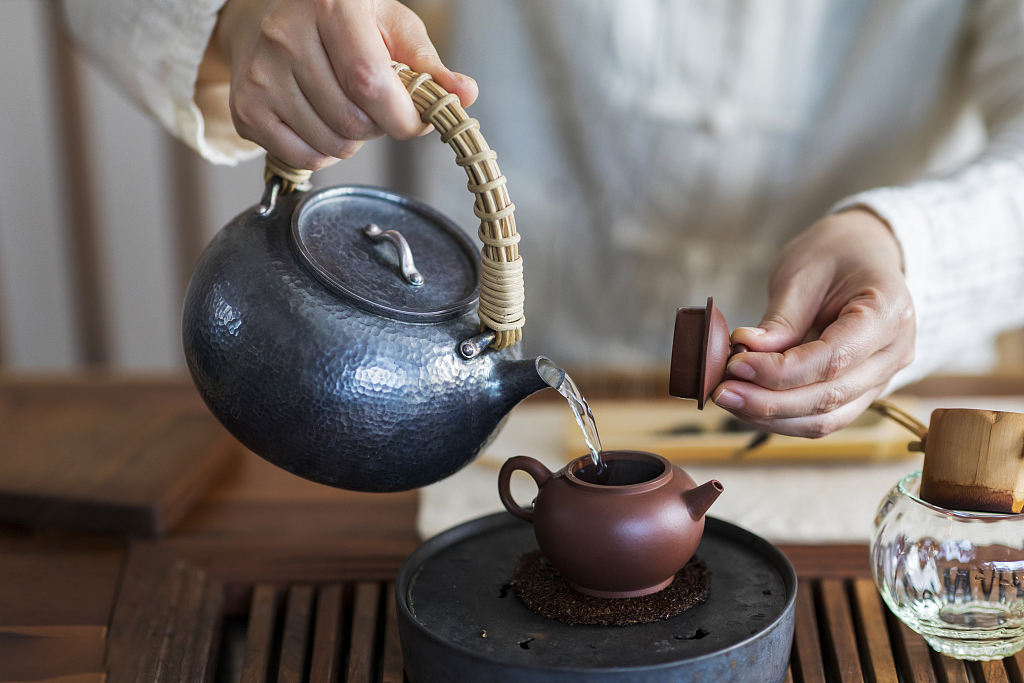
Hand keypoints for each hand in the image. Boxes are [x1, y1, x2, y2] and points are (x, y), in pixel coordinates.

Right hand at [204, 0, 478, 169]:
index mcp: (332, 6)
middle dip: (378, 127)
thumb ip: (428, 65)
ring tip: (346, 109)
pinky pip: (304, 157)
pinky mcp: (246, 106)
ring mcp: (260, 73)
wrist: (266, 15)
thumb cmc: (340, 20)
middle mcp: (287, 35)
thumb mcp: (391, 27)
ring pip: (331, 144)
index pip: (370, 83)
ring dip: (352, 140)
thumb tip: (464, 95)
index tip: (415, 121)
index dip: (402, 117)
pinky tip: (320, 122)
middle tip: (374, 106)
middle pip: (353, 120)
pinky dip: (324, 153)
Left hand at [711, 209, 914, 436]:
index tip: (735, 365)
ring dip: (772, 417)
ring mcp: (882, 378)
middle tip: (721, 391)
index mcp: (889, 313)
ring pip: (826, 419)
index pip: (833, 360)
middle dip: (769, 401)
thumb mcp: (802, 273)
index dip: (780, 371)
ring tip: (729, 398)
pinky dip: (782, 417)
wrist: (864, 253)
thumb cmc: (835, 254)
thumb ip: (780, 320)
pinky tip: (747, 402)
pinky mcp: (861, 392)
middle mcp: (895, 353)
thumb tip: (746, 354)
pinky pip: (823, 418)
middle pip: (830, 397)